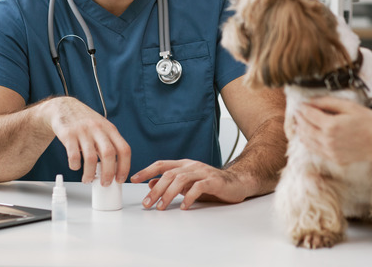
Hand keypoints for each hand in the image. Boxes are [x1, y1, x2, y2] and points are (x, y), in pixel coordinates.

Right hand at [42, 96, 130, 184]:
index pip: (124, 149)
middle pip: (109, 154)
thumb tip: (114, 169)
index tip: (120, 179)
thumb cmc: (85, 121)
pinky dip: (75, 166)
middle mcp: (98, 129)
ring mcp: (83, 131)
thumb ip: (108, 144)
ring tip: (88, 179)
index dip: (124, 166)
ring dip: (90, 174)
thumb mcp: (102, 128)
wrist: (64, 106)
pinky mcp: (68, 135)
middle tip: (105, 184)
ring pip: (90, 158)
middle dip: (108, 173)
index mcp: (110, 129)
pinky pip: (73, 156)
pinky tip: (75, 166)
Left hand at [131, 159, 252, 210]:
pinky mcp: (213, 181)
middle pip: (169, 174)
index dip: (147, 170)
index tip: (133, 178)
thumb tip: (151, 183)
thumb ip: (172, 183)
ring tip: (161, 207)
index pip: (162, 164)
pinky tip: (184, 206)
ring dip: (168, 194)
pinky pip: (198, 187)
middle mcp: (192, 166)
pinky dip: (189, 197)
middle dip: (155, 189)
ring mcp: (203, 172)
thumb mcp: (188, 183)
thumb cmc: (212, 184)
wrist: (237, 182)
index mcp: (185, 164)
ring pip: (180, 179)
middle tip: (147, 204)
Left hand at [295, 96, 371, 165]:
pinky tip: (308, 136)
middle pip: (305, 128)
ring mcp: (329, 151)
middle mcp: (327, 140)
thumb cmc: (368, 123)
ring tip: (298, 123)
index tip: (300, 104)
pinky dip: (308, 142)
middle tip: (297, 112)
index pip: (309, 115)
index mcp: (331, 125)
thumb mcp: (349, 106)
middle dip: (299, 119)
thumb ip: (328, 102)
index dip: (303, 108)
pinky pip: (314, 150)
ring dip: (301, 131)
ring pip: (307, 141)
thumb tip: (311, 101)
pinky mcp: (333, 158)